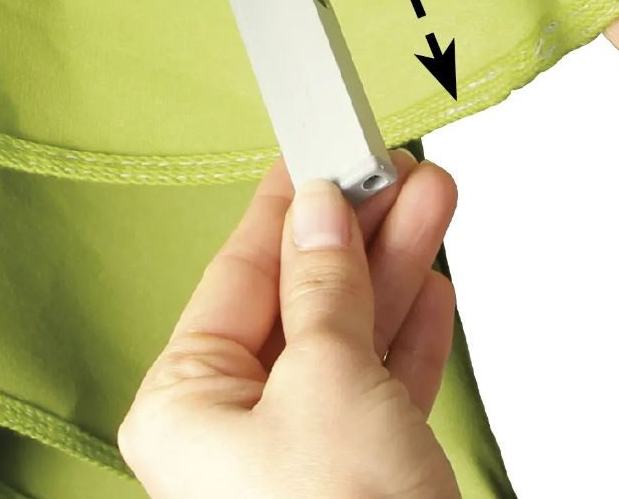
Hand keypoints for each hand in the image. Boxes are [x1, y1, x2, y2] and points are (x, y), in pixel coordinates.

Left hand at [118, 152, 461, 498]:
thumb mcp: (326, 378)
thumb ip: (324, 286)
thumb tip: (321, 211)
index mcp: (186, 406)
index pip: (238, 275)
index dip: (285, 208)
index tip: (318, 151)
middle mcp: (234, 426)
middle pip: (300, 298)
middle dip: (357, 230)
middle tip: (393, 170)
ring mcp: (299, 448)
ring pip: (349, 336)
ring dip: (395, 267)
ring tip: (430, 199)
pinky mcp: (357, 470)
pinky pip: (380, 385)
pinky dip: (409, 335)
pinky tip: (432, 286)